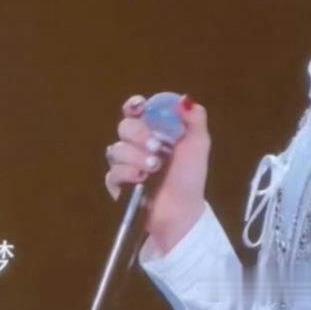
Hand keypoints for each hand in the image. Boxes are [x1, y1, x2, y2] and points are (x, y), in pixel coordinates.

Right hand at [103, 93, 210, 254]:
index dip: (134, 106)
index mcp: (153, 130)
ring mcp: (125, 163)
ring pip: (116, 149)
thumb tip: (185, 98)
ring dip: (135, 157)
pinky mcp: (116, 183)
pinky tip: (140, 181)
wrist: (182, 211)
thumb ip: (194, 120)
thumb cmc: (190, 177)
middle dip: (138, 136)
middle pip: (124, 126)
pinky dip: (126, 174)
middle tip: (156, 147)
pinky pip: (112, 172)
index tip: (139, 107)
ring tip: (153, 169)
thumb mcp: (198, 145)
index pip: (136, 110)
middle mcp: (136, 143)